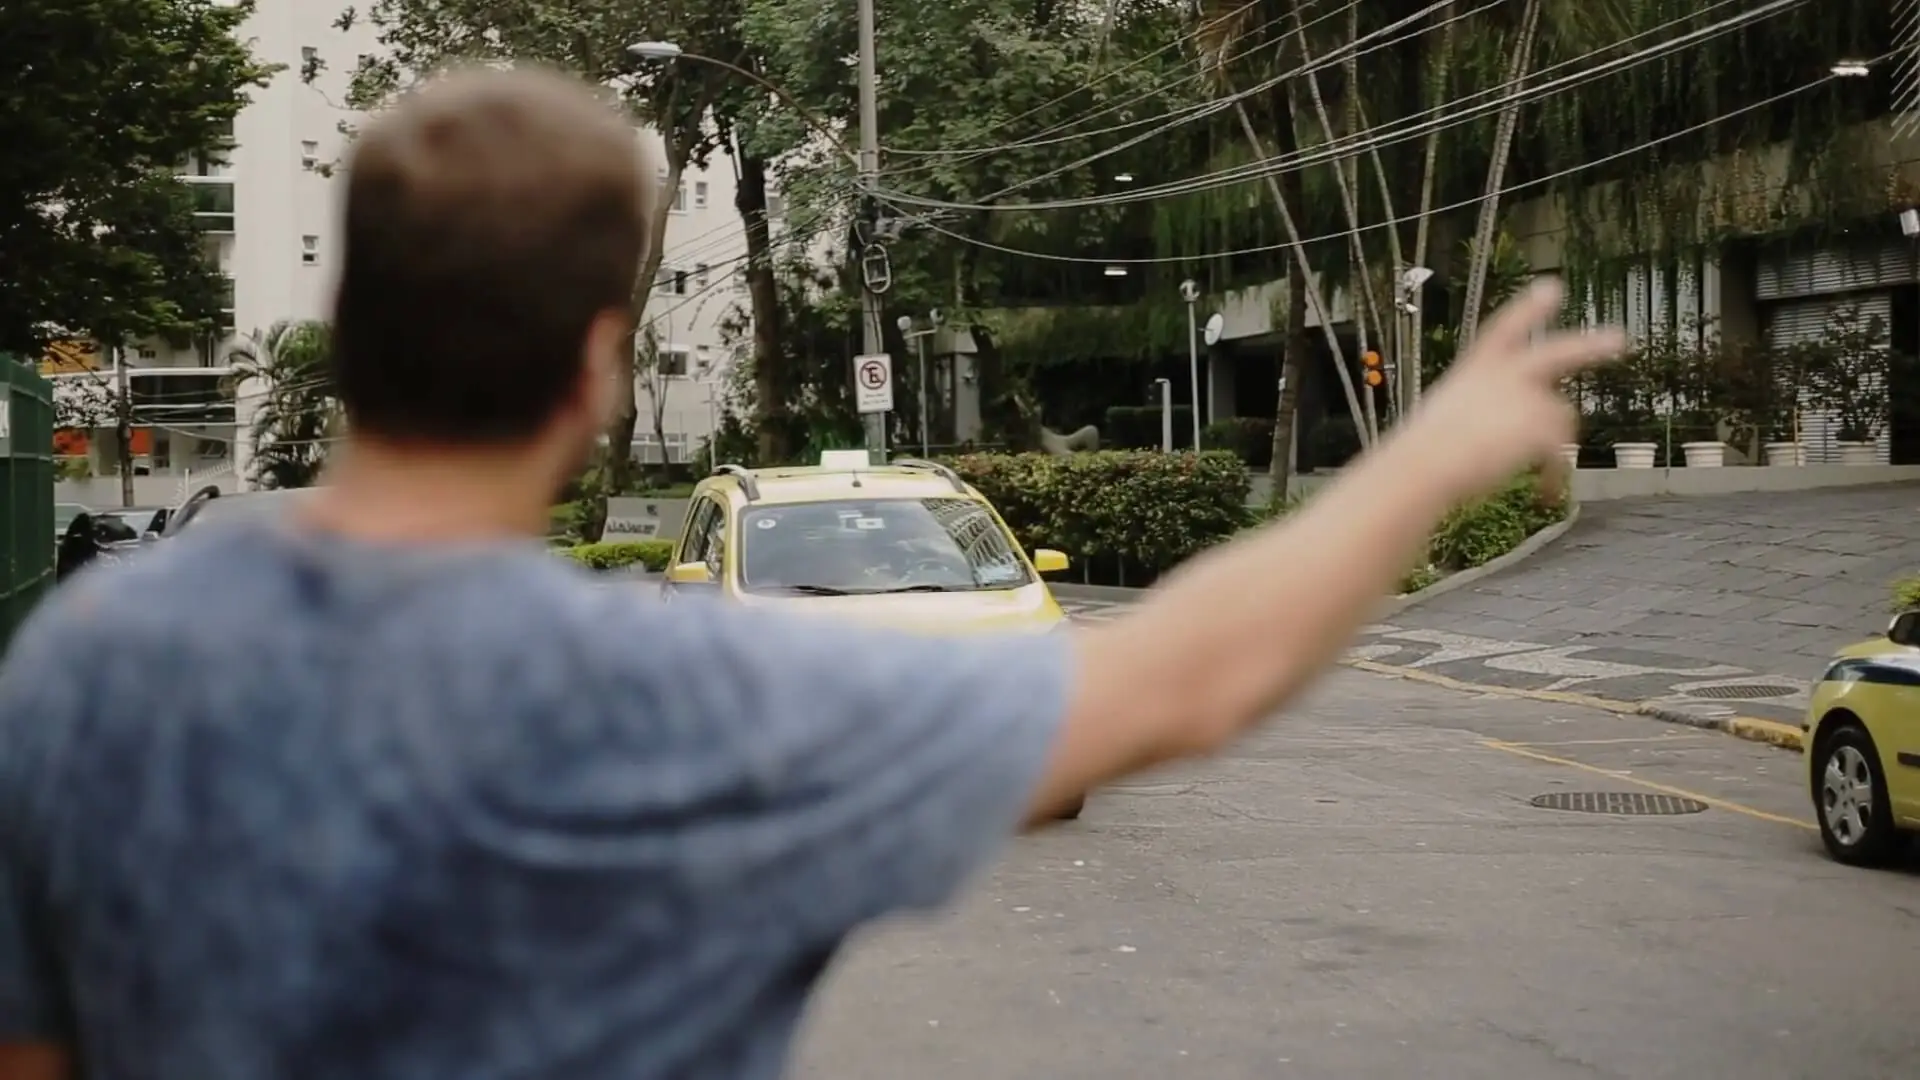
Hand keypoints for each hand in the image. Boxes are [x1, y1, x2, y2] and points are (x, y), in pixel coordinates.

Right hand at [1393, 278, 1623, 502]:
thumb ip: (1473, 414)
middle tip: (1618, 339)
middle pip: (1555, 353)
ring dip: (1556, 443)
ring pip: (1559, 416)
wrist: (1428, 461)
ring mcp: (1524, 396)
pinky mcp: (1540, 424)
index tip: (1552, 287)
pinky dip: (1554, 473)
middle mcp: (1503, 374)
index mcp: (1474, 368)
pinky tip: (1545, 491)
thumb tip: (1488, 436)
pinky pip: (1559, 451)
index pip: (1505, 329)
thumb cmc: (1420, 448)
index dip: (1529, 308)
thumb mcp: (1442, 417)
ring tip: (1543, 476)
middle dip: (1588, 346)